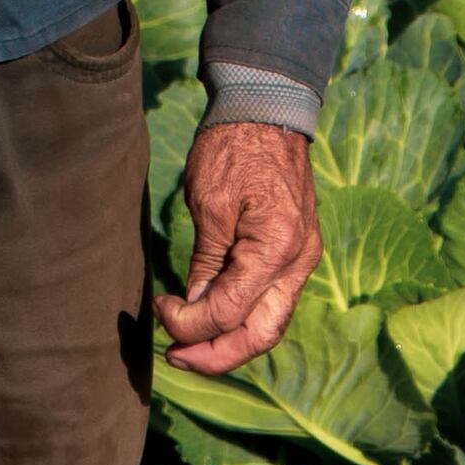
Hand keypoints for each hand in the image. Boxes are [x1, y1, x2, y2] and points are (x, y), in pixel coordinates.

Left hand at [155, 120, 322, 376]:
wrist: (268, 108)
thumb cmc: (233, 147)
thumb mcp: (208, 204)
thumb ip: (206, 262)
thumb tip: (195, 306)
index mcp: (277, 248)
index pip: (229, 311)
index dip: (188, 323)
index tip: (160, 309)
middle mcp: (299, 261)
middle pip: (262, 334)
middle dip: (216, 354)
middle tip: (175, 356)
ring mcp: (303, 258)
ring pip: (271, 323)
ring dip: (230, 342)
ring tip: (190, 345)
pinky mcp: (297, 252)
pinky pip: (273, 301)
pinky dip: (244, 317)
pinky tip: (213, 318)